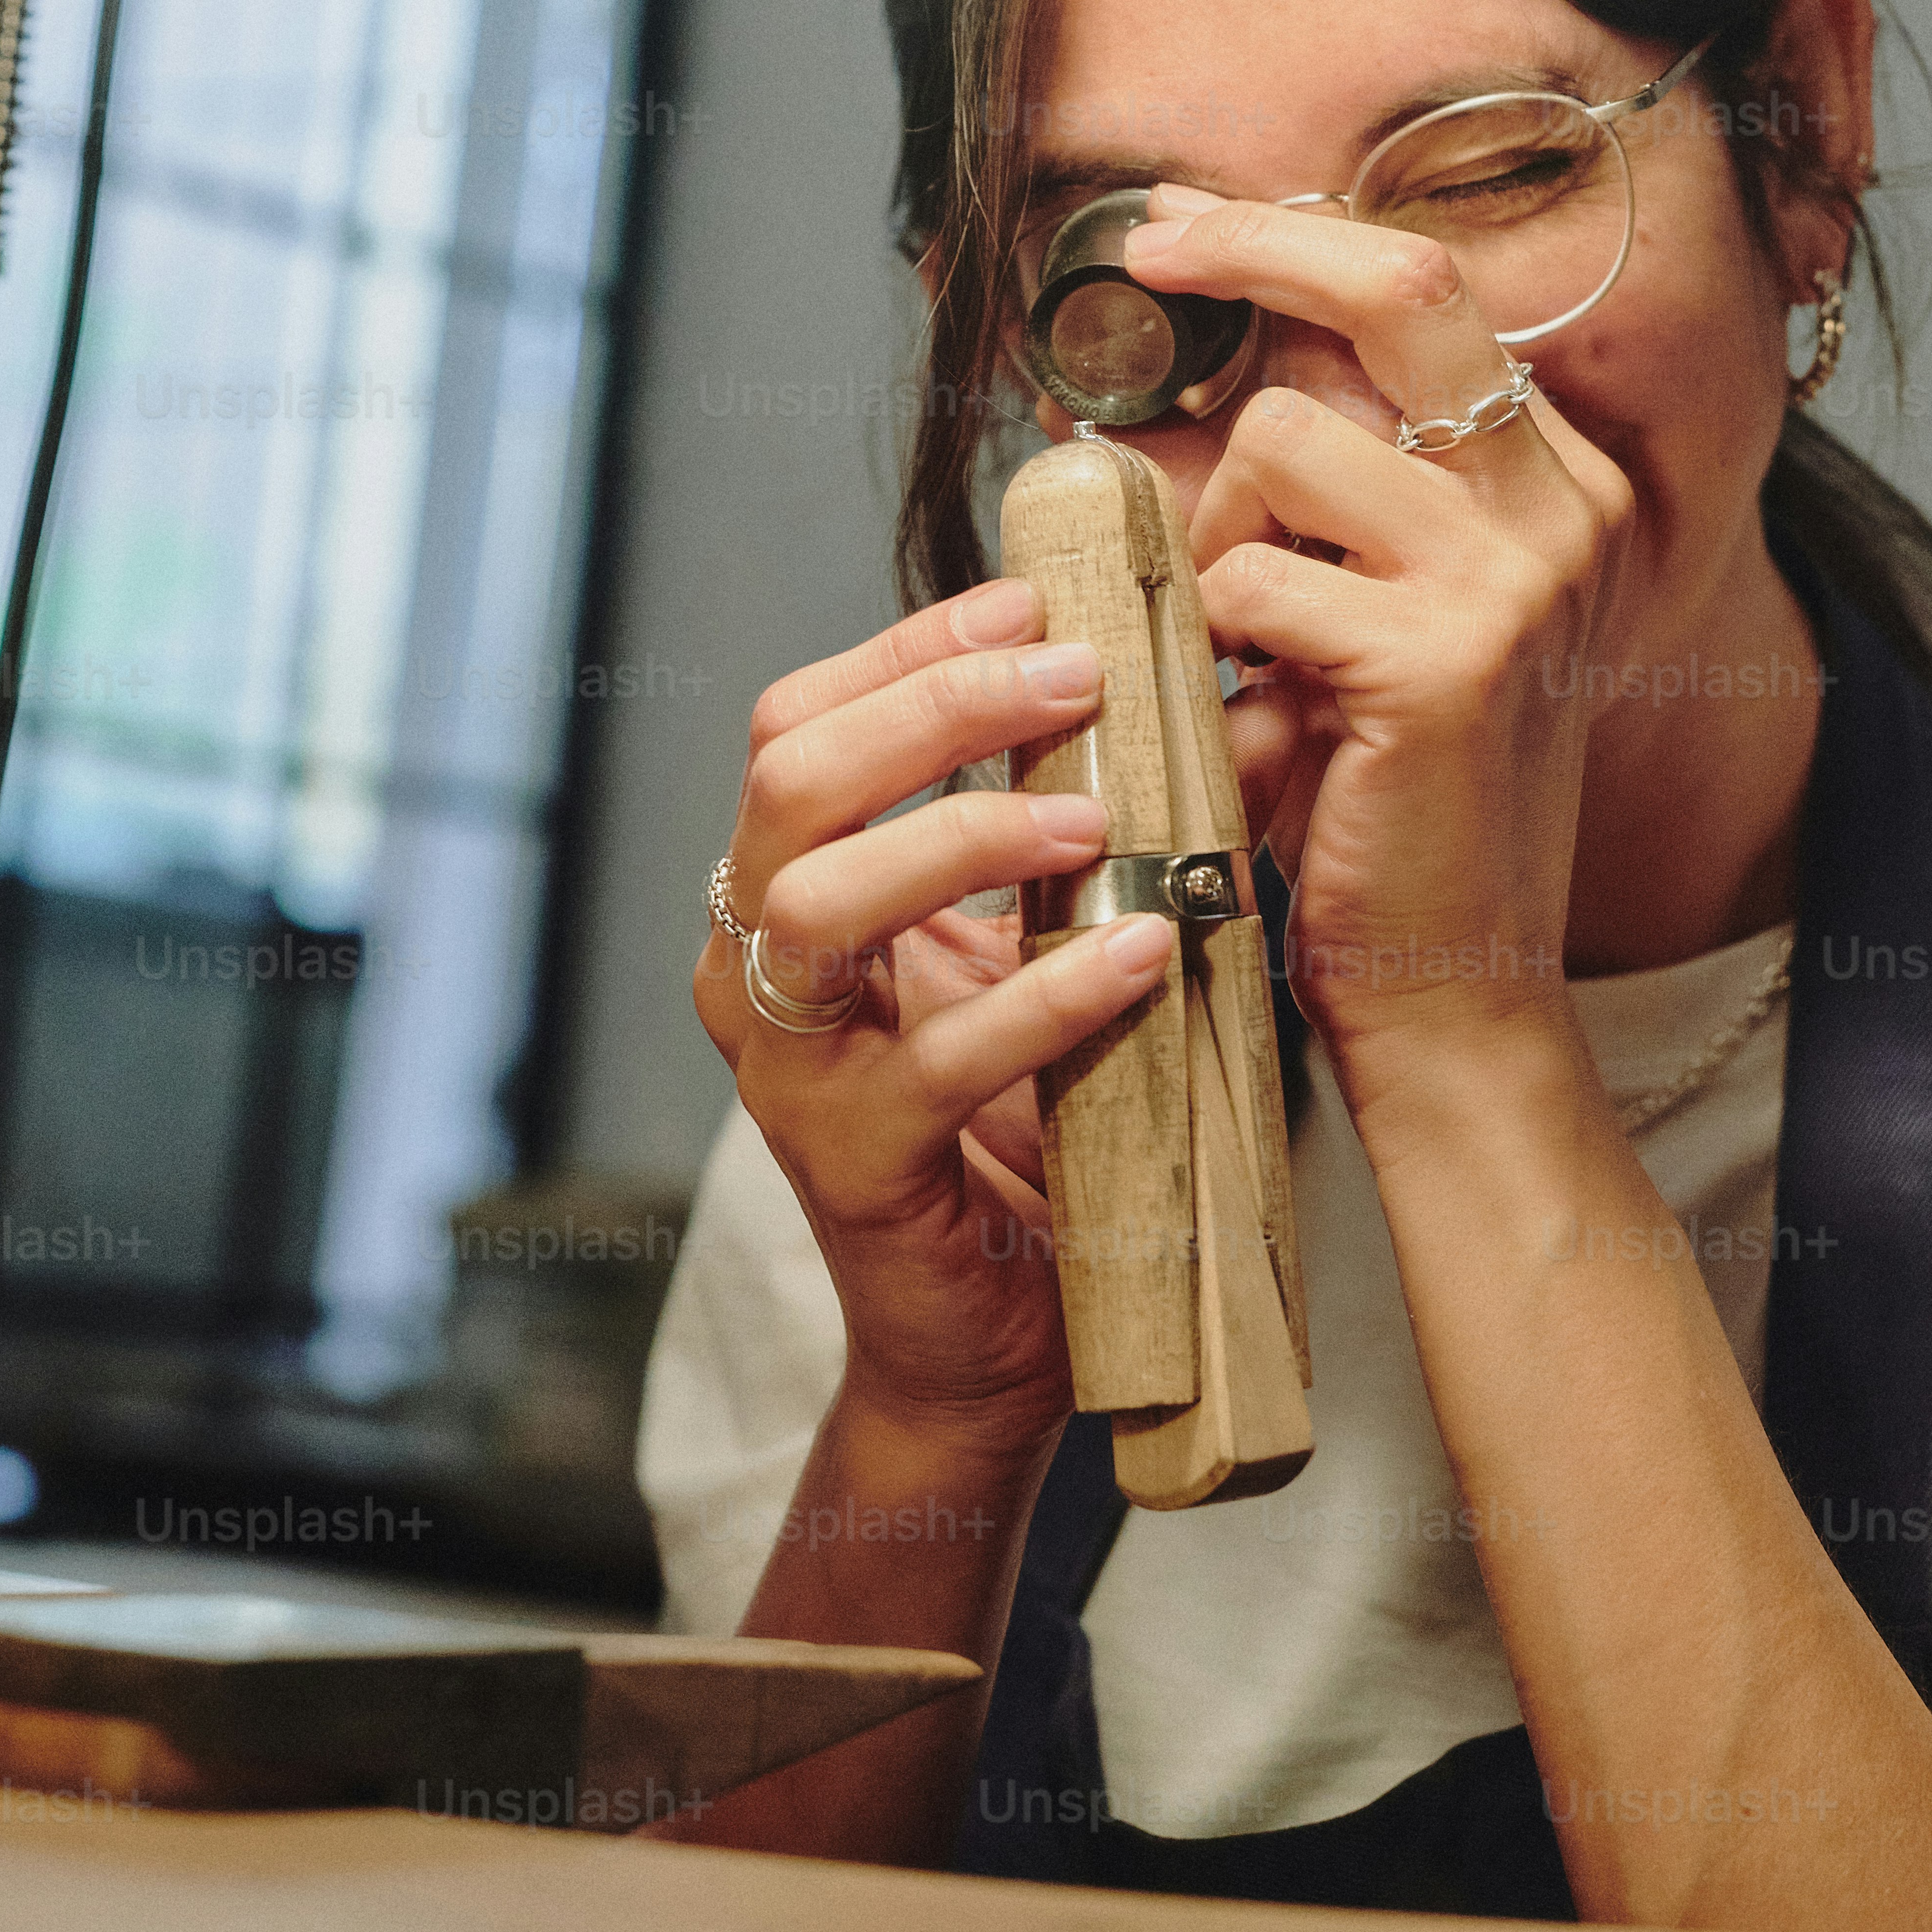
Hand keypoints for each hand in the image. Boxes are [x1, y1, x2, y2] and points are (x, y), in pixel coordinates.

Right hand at [695, 578, 1176, 1461]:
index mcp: (780, 890)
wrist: (991, 1327)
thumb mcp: (1014, 944)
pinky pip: (934, 1058)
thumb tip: (1176, 687)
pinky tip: (1137, 957)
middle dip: (934, 706)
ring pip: (822, 902)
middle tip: (1076, 677)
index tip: (1034, 604)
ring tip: (1093, 816)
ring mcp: (788, 1068)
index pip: (800, 721)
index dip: (908, 649)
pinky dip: (1043, 995)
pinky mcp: (850, 1162)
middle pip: (795, 780)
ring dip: (964, 833)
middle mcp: (754, 965)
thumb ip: (1048, 829)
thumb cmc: (1009, 1114)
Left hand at [1121, 186, 1631, 1079]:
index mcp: (1563, 484)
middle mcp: (1568, 507)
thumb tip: (1186, 387)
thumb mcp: (1380, 616)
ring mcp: (1519, 577)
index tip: (1185, 224)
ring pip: (1287, 442)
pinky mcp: (1445, 658)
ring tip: (1241, 643)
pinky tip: (1249, 715)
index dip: (1298, 240)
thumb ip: (1334, 501)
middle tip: (1154, 242)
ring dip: (1215, 531)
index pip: (1432, 296)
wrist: (1455, 986)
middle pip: (1403, 290)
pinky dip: (1212, 640)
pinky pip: (1251, 577)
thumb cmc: (1393, 805)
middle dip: (1257, 246)